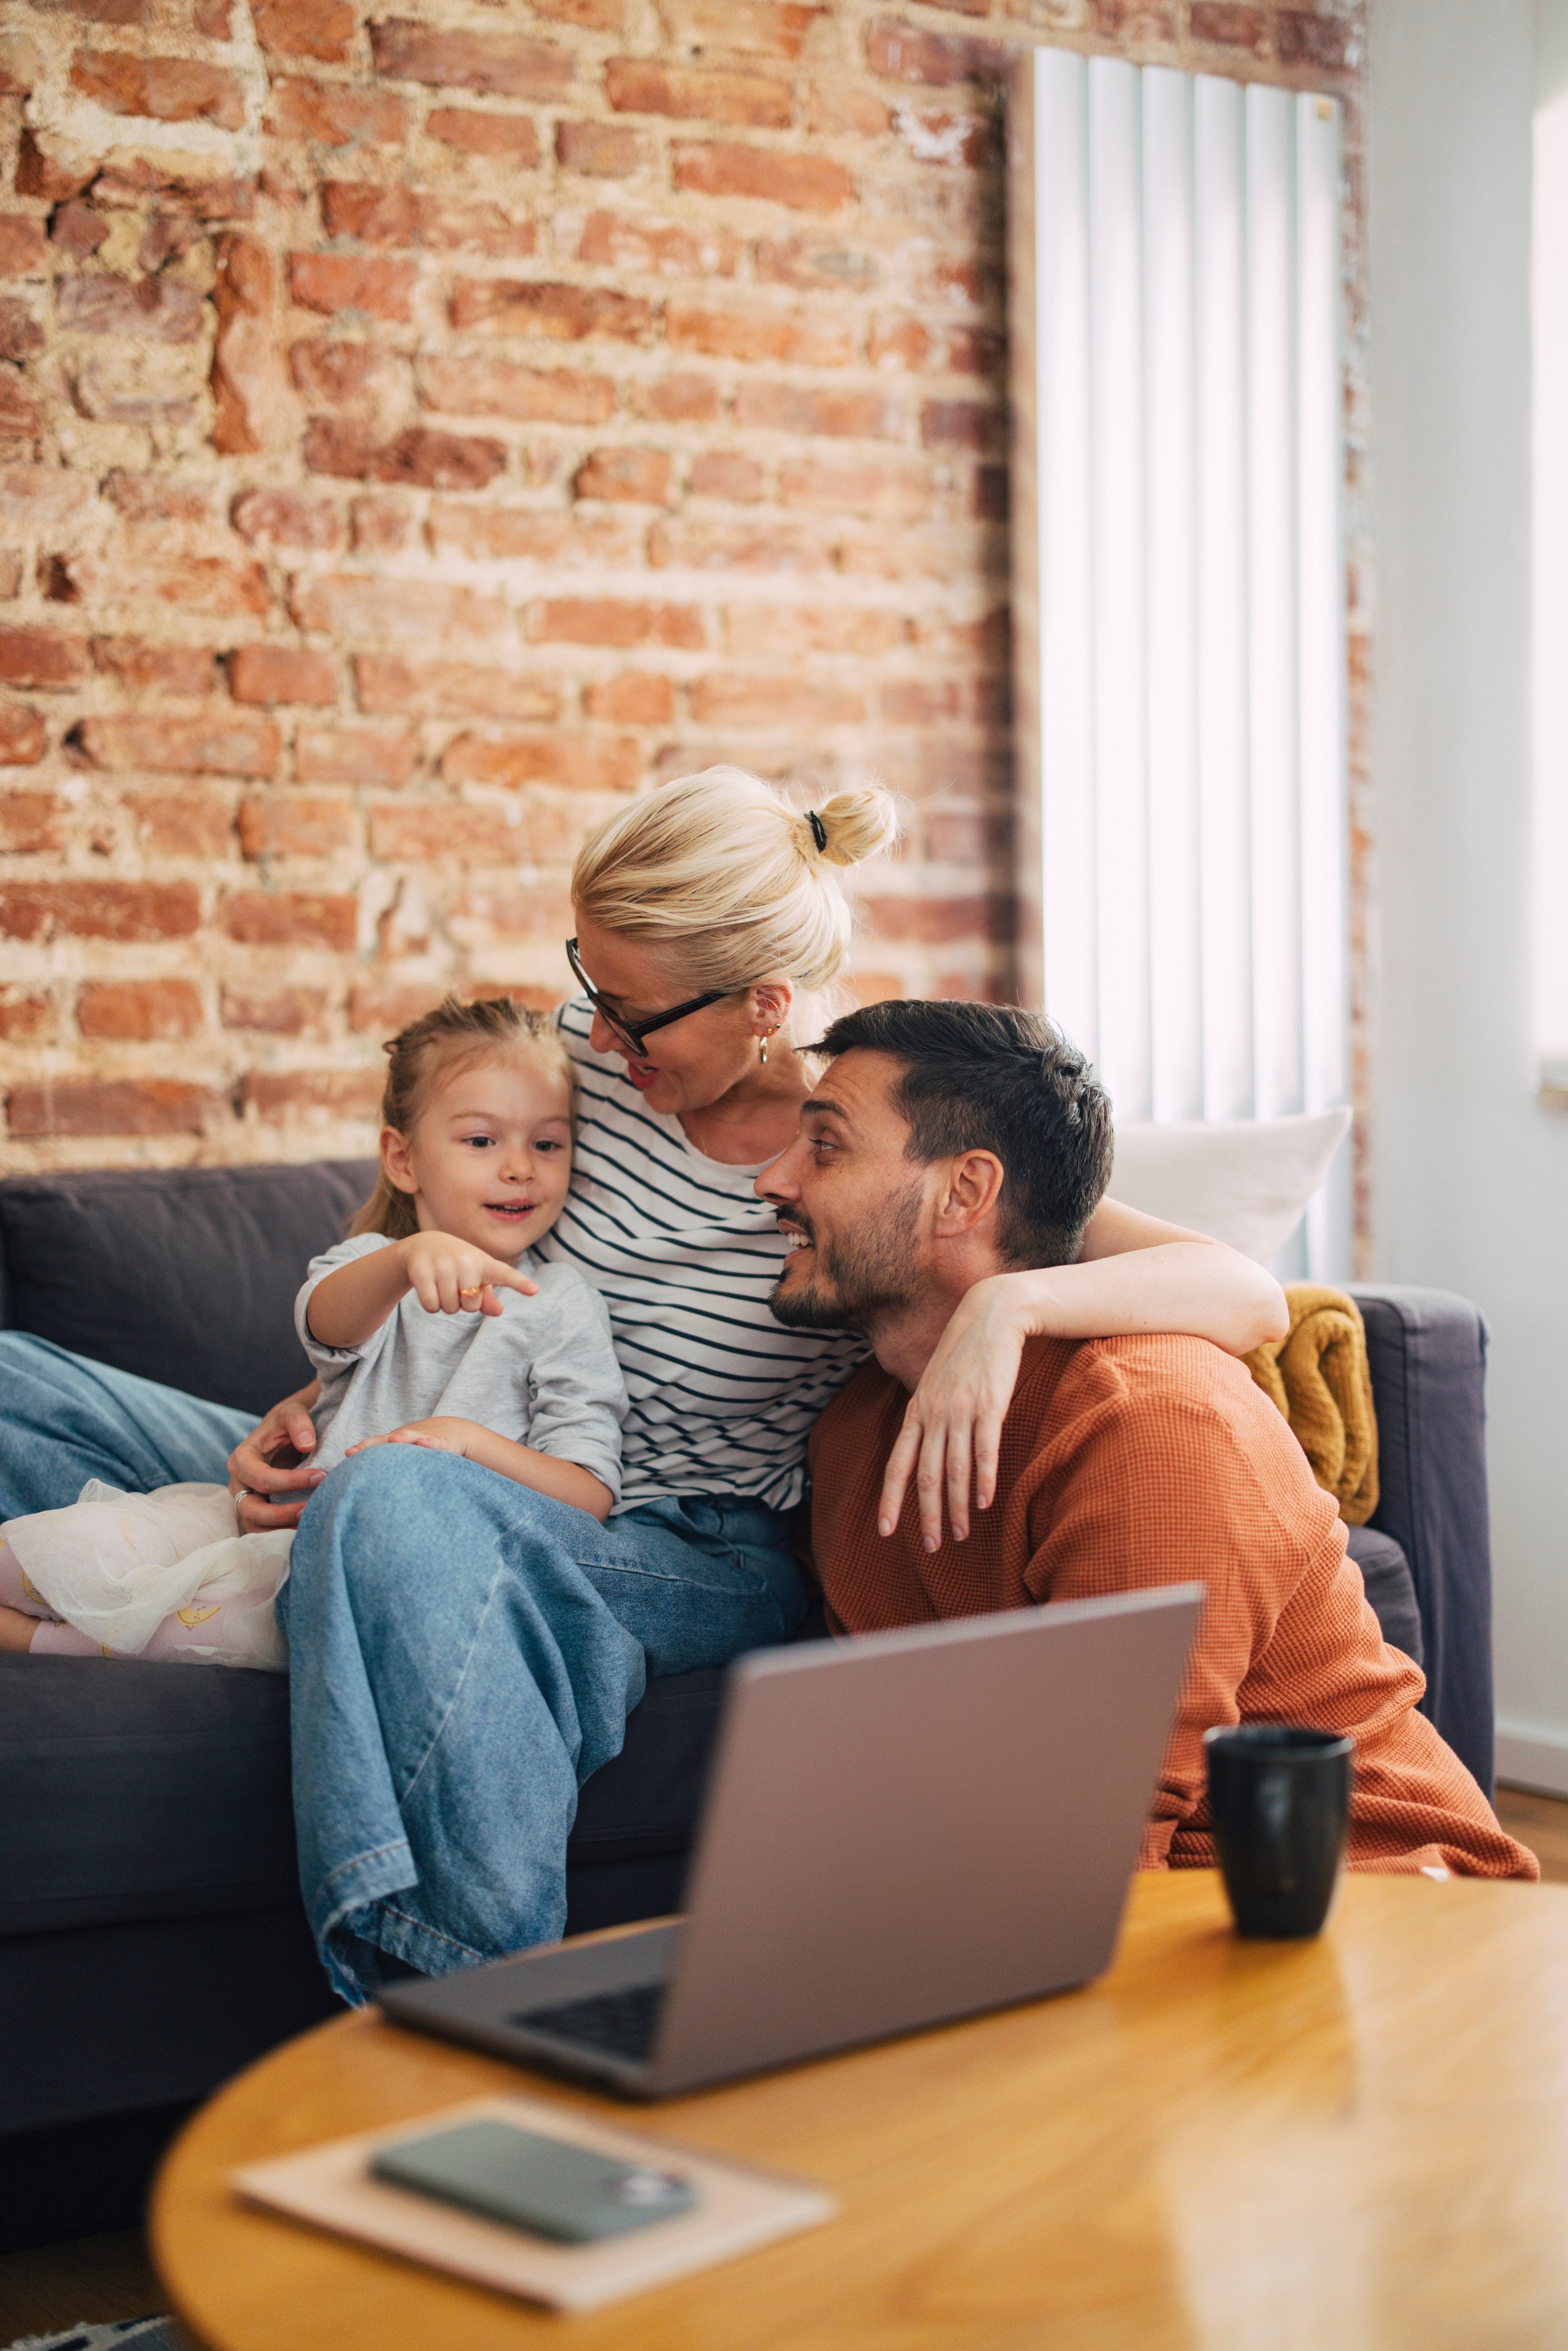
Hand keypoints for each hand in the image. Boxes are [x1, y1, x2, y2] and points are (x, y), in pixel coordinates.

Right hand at [229, 1383, 324, 1532]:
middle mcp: (239, 1484)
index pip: (261, 1478)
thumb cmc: (287, 1424)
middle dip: (281, 1514)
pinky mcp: (257, 1513)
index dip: (291, 1481)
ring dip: (280, 1530)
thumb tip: (307, 1444)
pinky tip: (305, 1532)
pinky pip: (264, 1531)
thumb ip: (298, 1423)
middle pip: (251, 1509)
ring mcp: (245, 1501)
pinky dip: (281, 1535)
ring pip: (255, 1526)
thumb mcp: (292, 1413)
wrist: (283, 1435)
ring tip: (309, 1527)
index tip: (321, 1477)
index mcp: (242, 1459)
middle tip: (310, 1512)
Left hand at [346, 1417, 479, 1457]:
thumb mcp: (403, 1454)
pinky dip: (431, 1443)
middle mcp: (406, 1438)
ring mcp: (424, 1438)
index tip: (349, 1454)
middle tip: (357, 1451)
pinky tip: (425, 1445)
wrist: (450, 1430)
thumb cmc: (419, 1447)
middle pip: (387, 1439)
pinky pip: (437, 1443)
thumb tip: (360, 1486)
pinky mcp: (443, 1442)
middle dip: (372, 1445)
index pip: (374, 1444)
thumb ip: (384, 1467)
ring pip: (412, 1437)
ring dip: (403, 1437)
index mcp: (394, 1442)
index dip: (362, 1448)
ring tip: (394, 1439)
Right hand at [402, 1230, 538, 1317]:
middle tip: (456, 1286)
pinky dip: (430, 1305)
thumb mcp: (476, 1276)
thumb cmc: (458, 1265)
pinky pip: (431, 1306)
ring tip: (442, 1284)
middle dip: (462, 1304)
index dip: (519, 1283)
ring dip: (445, 1304)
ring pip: (449, 1308)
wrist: (424, 1246)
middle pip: (471, 1307)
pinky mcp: (421, 1271)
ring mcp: (443, 1265)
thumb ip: (487, 1296)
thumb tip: (498, 1311)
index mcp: (484, 1262)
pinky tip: (429, 1288)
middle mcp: (465, 1261)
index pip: (504, 1274)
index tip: (534, 1290)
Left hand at [877, 1275, 1031, 1549]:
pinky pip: (984, 1449)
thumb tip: (924, 1450)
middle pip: (925, 1474)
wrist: (992, 1315)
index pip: (897, 1463)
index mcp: (917, 1410)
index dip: (891, 1499)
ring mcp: (961, 1408)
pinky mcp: (990, 1404)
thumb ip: (929, 1416)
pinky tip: (983, 1502)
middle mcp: (934, 1413)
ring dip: (955, 1507)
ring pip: (954, 1468)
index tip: (886, 1532)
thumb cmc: (965, 1354)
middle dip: (926, 1515)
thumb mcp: (935, 1383)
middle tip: (930, 1546)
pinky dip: (982, 1479)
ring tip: (960, 1535)